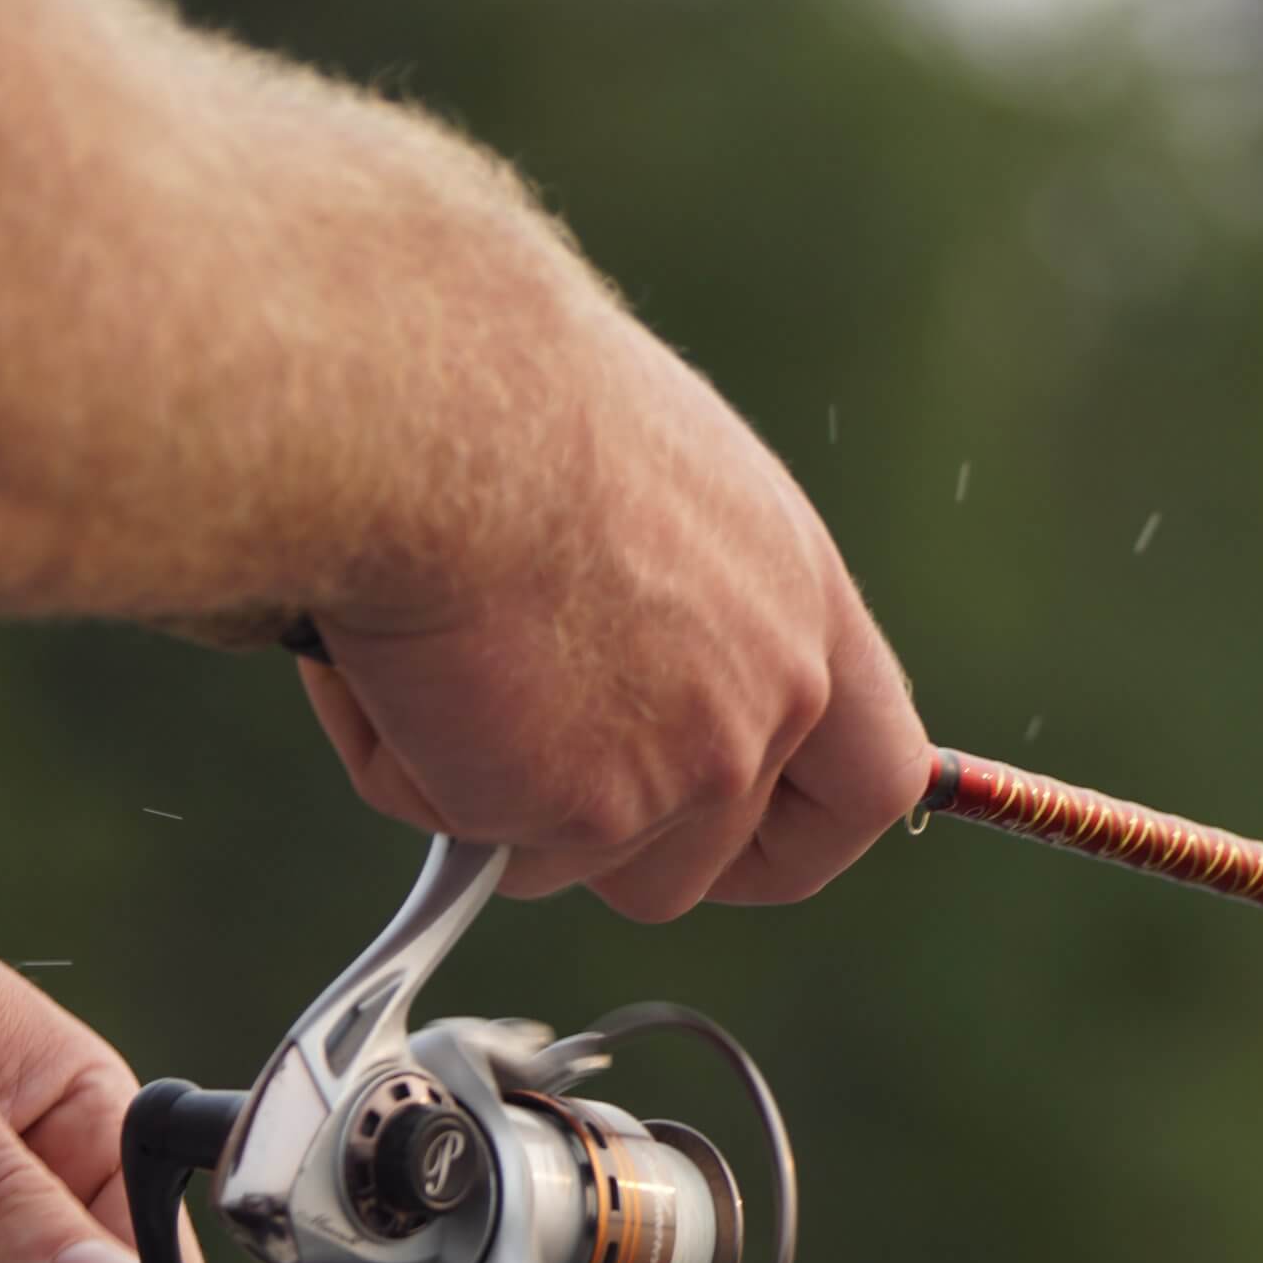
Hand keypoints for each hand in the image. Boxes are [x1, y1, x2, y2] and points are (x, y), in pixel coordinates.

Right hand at [299, 301, 929, 920]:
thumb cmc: (497, 398)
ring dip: (483, 796)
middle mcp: (775, 694)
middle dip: (596, 844)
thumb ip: (662, 610)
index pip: (873, 778)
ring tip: (429, 654)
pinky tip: (389, 657)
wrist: (432, 410)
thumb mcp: (636, 489)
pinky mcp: (594, 813)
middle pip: (701, 862)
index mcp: (802, 601)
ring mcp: (693, 766)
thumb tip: (587, 683)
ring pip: (571, 865)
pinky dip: (403, 766)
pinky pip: (470, 837)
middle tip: (505, 763)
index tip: (738, 850)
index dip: (796, 837)